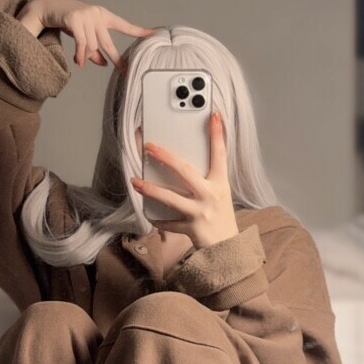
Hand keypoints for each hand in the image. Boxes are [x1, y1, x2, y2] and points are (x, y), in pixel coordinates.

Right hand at [18, 0, 155, 69]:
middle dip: (115, 58)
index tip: (154, 34)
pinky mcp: (74, 19)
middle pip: (108, 42)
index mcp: (103, 16)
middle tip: (123, 70)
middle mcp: (97, 14)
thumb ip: (94, 48)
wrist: (48, 6)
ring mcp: (86, 16)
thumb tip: (104, 63)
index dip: (139, 31)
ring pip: (92, 46)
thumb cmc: (68, 21)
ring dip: (86, 56)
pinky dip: (80, 55)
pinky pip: (81, 44)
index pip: (124, 25)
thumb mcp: (84, 34)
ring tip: (80, 61)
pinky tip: (79, 63)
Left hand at [130, 112, 238, 248]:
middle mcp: (210, 195)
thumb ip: (207, 177)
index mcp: (220, 183)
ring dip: (151, 189)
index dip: (217, 134)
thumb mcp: (220, 192)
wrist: (228, 248)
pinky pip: (169, 223)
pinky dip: (157, 219)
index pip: (220, 154)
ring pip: (171, 199)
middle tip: (150, 147)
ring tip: (135, 182)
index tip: (212, 115)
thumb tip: (182, 161)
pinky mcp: (191, 228)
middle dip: (166, 158)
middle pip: (186, 172)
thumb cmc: (221, 216)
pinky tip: (147, 213)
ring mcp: (200, 213)